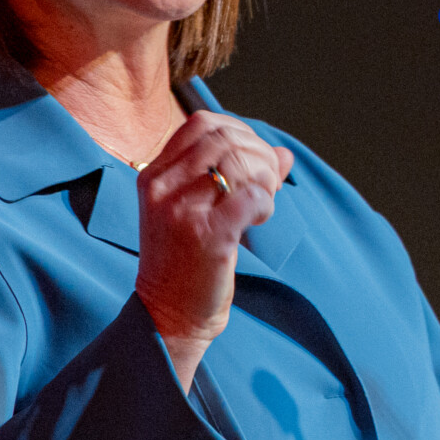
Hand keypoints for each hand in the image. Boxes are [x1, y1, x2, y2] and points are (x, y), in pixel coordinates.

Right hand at [134, 112, 294, 390]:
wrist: (168, 316)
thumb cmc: (188, 262)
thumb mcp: (201, 211)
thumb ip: (241, 176)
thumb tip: (284, 153)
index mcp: (154, 176)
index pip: (202, 123)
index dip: (240, 132)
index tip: (254, 159)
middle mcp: (161, 188)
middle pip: (223, 137)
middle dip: (257, 153)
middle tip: (266, 183)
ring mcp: (180, 211)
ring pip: (236, 160)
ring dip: (263, 177)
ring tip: (262, 204)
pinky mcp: (206, 236)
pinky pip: (250, 196)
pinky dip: (265, 203)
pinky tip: (259, 220)